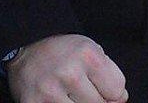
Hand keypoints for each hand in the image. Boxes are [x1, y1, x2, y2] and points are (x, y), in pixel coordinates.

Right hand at [6, 34, 127, 102]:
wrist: (25, 57)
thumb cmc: (62, 54)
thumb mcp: (89, 50)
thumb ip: (109, 73)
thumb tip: (122, 98)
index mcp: (87, 54)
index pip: (116, 89)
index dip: (111, 91)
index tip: (101, 86)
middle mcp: (70, 72)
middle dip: (96, 100)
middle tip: (83, 89)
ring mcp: (52, 91)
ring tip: (72, 94)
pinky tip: (61, 99)